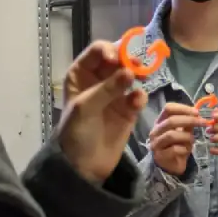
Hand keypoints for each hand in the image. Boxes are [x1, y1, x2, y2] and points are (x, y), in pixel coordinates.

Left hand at [58, 40, 148, 183]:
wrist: (84, 166)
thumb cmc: (76, 133)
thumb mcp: (86, 108)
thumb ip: (107, 88)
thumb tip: (130, 71)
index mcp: (81, 74)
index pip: (98, 51)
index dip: (110, 51)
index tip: (117, 60)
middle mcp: (99, 80)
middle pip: (119, 59)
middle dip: (128, 61)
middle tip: (137, 67)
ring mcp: (115, 94)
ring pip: (132, 75)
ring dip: (138, 75)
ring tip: (141, 81)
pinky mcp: (129, 109)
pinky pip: (138, 95)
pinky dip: (139, 96)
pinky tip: (136, 104)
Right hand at [149, 102, 205, 176]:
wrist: (171, 166)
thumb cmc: (177, 146)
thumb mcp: (183, 132)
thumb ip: (188, 123)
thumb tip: (198, 114)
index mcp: (160, 121)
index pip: (168, 108)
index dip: (183, 108)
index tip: (197, 112)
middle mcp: (155, 131)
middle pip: (171, 121)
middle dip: (189, 120)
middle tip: (203, 122)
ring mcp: (156, 144)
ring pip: (172, 135)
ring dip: (187, 136)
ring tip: (192, 140)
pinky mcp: (160, 156)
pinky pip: (174, 149)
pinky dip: (184, 149)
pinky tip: (186, 150)